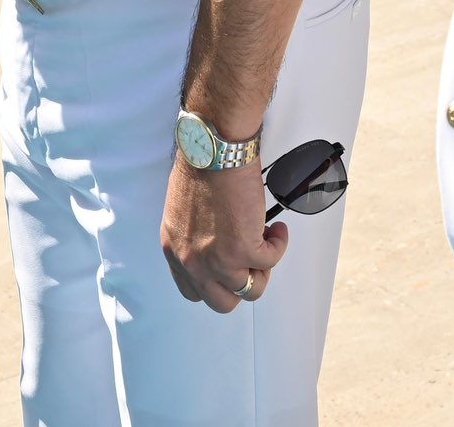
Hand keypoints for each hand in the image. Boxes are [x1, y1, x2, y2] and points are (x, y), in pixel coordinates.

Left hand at [161, 159, 286, 311]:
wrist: (214, 151)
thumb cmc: (200, 168)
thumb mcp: (182, 213)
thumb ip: (193, 237)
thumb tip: (214, 246)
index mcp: (175, 251)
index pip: (193, 290)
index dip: (216, 284)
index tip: (228, 270)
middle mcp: (193, 261)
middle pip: (221, 302)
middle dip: (241, 284)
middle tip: (251, 262)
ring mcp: (218, 260)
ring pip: (250, 290)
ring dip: (263, 268)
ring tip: (266, 242)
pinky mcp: (243, 249)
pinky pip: (270, 260)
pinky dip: (278, 245)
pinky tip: (276, 230)